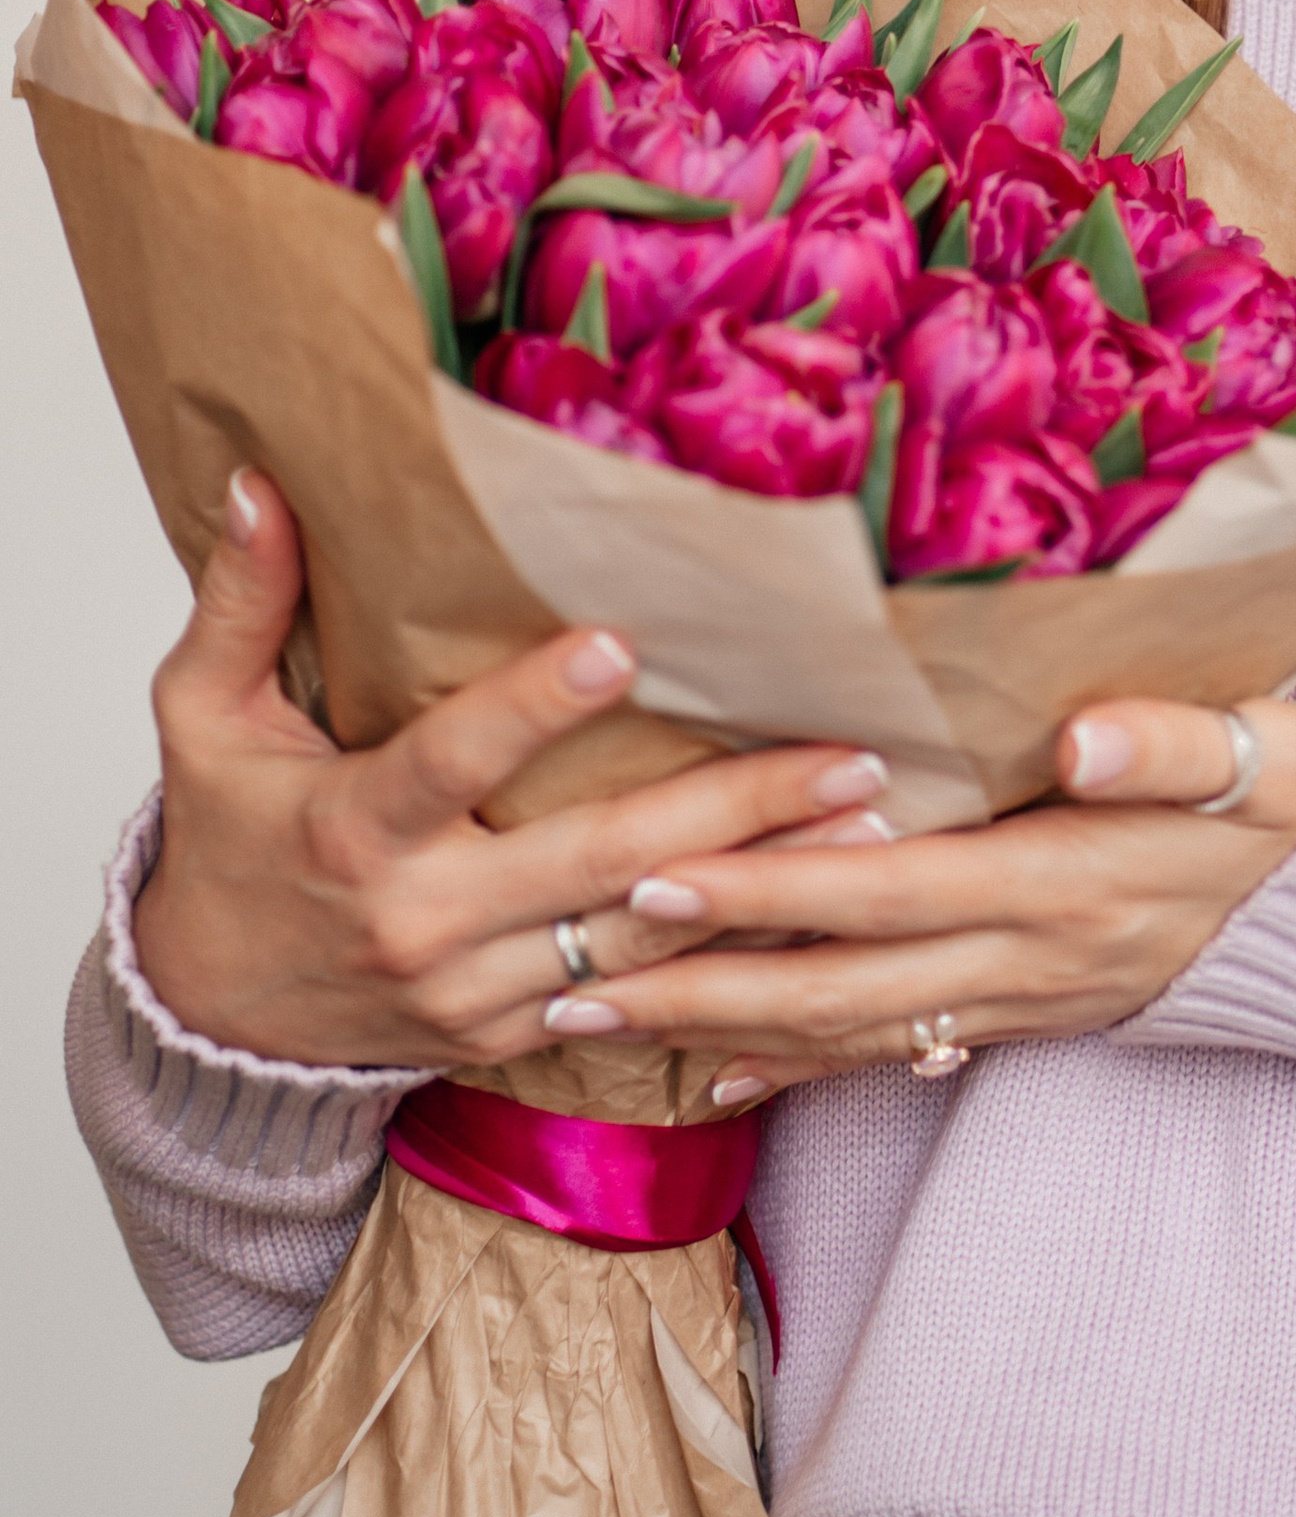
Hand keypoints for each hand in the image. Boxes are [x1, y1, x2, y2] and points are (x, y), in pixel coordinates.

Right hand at [132, 470, 889, 1069]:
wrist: (212, 1024)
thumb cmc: (226, 847)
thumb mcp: (203, 721)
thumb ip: (238, 602)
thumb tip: (256, 481)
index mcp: (353, 831)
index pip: (451, 761)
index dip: (530, 708)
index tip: (619, 644)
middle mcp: (426, 921)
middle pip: (599, 861)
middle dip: (733, 810)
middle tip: (847, 752)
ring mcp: (479, 991)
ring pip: (643, 941)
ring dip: (764, 885)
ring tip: (870, 820)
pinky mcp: (516, 1035)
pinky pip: (639, 997)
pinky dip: (729, 951)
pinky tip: (819, 908)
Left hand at [532, 695, 1295, 1103]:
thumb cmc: (1294, 800)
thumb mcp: (1259, 753)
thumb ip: (1168, 744)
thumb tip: (1079, 734)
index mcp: (1060, 882)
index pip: (885, 891)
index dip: (769, 888)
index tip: (658, 874)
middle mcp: (1025, 958)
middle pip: (834, 986)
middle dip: (694, 986)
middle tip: (563, 979)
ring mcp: (1020, 1001)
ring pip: (846, 1033)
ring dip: (718, 1031)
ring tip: (597, 1021)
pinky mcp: (1024, 1017)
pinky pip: (892, 1053)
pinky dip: (800, 1066)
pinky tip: (720, 1076)